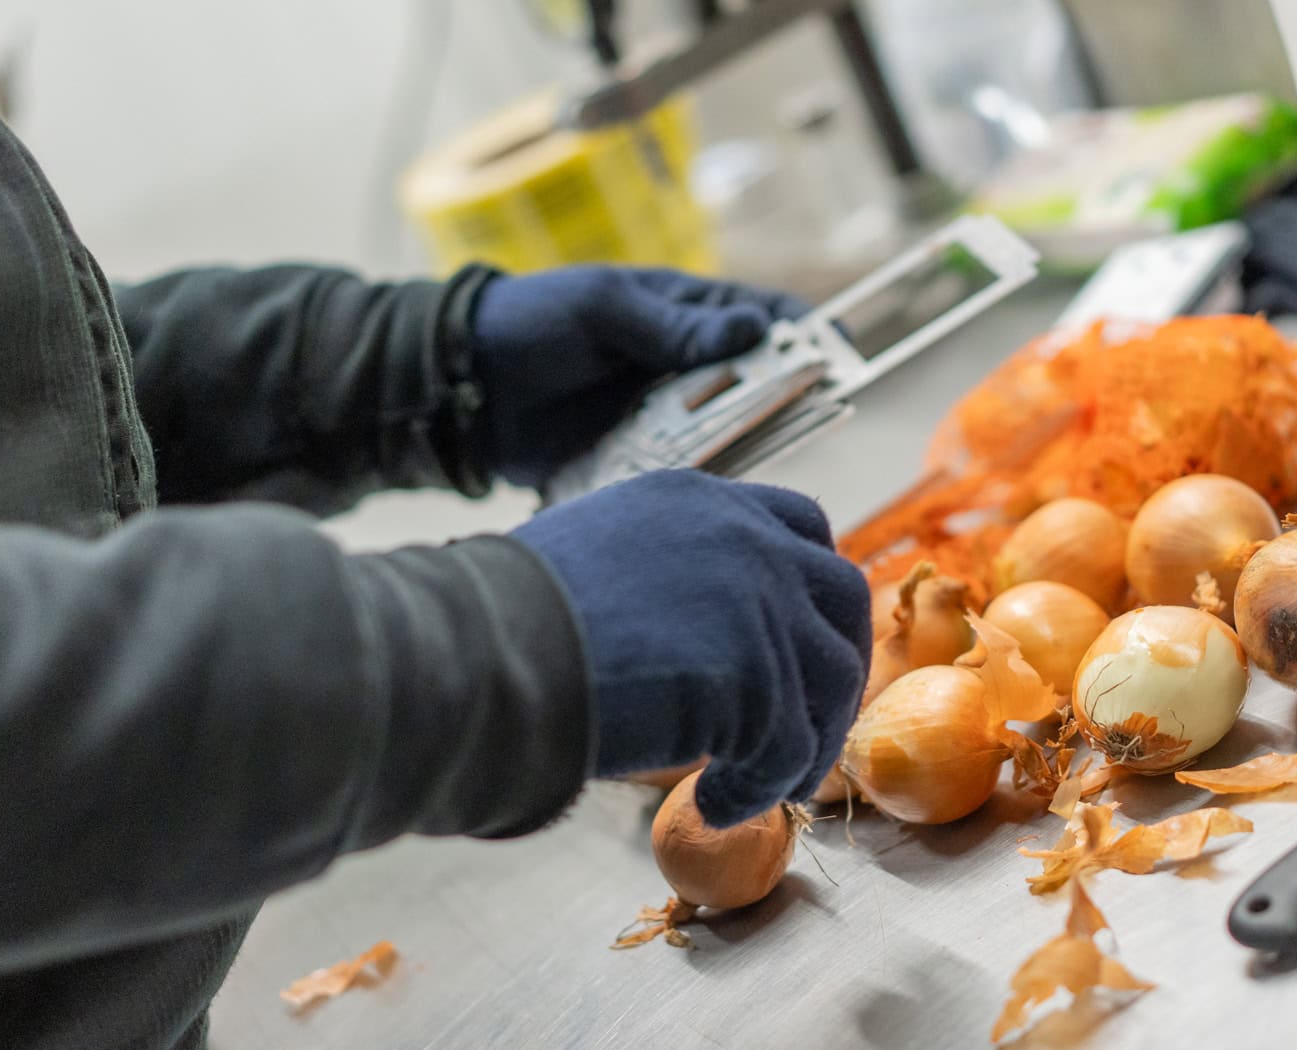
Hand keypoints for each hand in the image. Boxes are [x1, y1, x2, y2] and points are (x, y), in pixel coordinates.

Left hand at [472, 266, 808, 488]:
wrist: (463, 386)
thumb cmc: (531, 322)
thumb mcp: (602, 308)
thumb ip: (671, 325)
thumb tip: (752, 330)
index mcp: (684, 314)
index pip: (765, 319)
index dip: (806, 335)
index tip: (834, 357)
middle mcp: (686, 368)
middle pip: (759, 385)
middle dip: (784, 399)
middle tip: (801, 413)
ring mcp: (666, 417)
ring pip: (728, 436)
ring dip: (741, 445)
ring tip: (750, 453)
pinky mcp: (641, 462)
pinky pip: (685, 476)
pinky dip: (698, 484)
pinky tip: (708, 492)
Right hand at [511, 471, 869, 825]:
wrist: (480, 654)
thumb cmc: (502, 621)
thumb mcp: (598, 559)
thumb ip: (661, 575)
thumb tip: (686, 633)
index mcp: (701, 501)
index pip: (799, 527)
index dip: (810, 592)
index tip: (802, 644)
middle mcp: (742, 536)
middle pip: (839, 596)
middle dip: (834, 668)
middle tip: (807, 729)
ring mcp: (757, 601)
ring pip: (827, 680)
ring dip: (803, 741)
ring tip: (760, 785)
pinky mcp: (754, 674)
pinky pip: (787, 748)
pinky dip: (759, 787)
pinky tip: (715, 805)